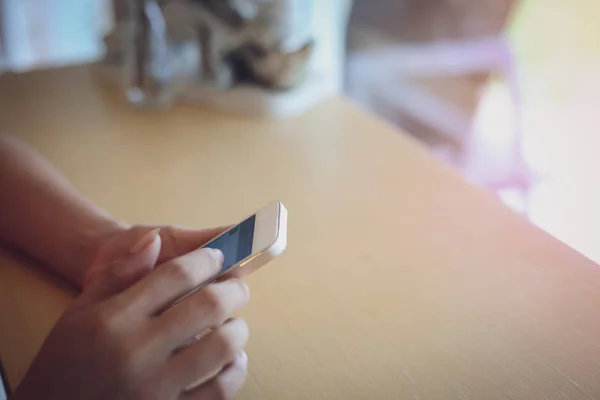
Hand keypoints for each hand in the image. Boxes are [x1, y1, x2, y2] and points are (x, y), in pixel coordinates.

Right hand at [14, 231, 249, 399]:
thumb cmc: (66, 359)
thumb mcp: (81, 309)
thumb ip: (120, 273)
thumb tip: (155, 240)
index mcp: (116, 318)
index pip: (176, 275)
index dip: (207, 260)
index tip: (218, 258)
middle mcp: (138, 350)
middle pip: (208, 305)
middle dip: (234, 291)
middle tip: (237, 290)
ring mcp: (156, 387)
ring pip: (223, 347)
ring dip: (238, 330)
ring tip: (234, 324)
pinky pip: (220, 391)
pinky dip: (235, 371)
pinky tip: (232, 360)